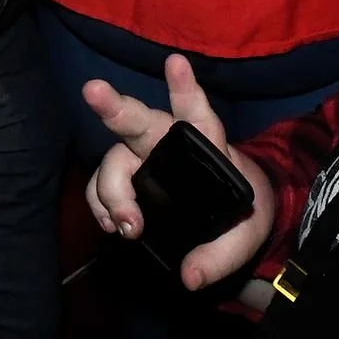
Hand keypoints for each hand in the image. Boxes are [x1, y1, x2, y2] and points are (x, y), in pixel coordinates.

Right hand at [83, 54, 276, 291]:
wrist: (230, 220)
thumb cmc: (241, 212)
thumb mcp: (246, 234)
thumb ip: (221, 255)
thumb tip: (190, 276)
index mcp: (207, 143)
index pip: (197, 112)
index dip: (186, 88)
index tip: (175, 63)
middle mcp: (169, 144)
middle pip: (140, 123)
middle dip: (117, 107)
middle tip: (93, 90)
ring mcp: (145, 161)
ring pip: (115, 161)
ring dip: (111, 190)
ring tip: (126, 225)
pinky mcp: (130, 183)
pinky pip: (104, 188)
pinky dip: (102, 206)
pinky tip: (112, 225)